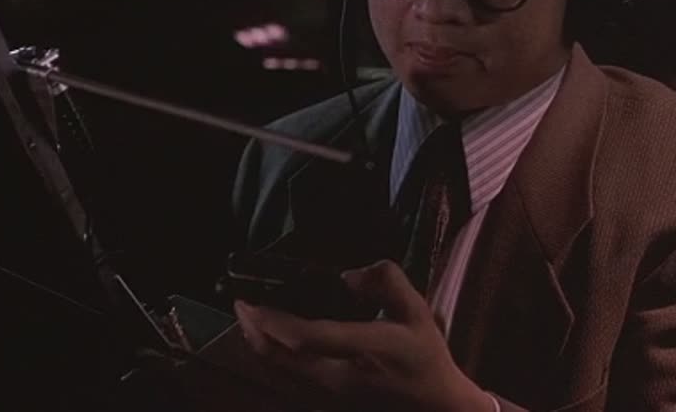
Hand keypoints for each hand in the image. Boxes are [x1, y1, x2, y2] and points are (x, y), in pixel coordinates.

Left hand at [234, 259, 491, 411]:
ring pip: (282, 372)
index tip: (257, 305)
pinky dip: (272, 357)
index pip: (317, 338)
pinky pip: (289, 379)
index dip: (281, 324)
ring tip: (247, 318)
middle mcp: (343, 377)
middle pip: (285, 360)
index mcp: (370, 349)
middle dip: (257, 332)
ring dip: (260, 345)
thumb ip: (388, 283)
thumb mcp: (418, 312)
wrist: (435, 407)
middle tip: (241, 304)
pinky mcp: (326, 399)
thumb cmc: (425, 357)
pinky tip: (267, 340)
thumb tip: (348, 276)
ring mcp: (331, 394)